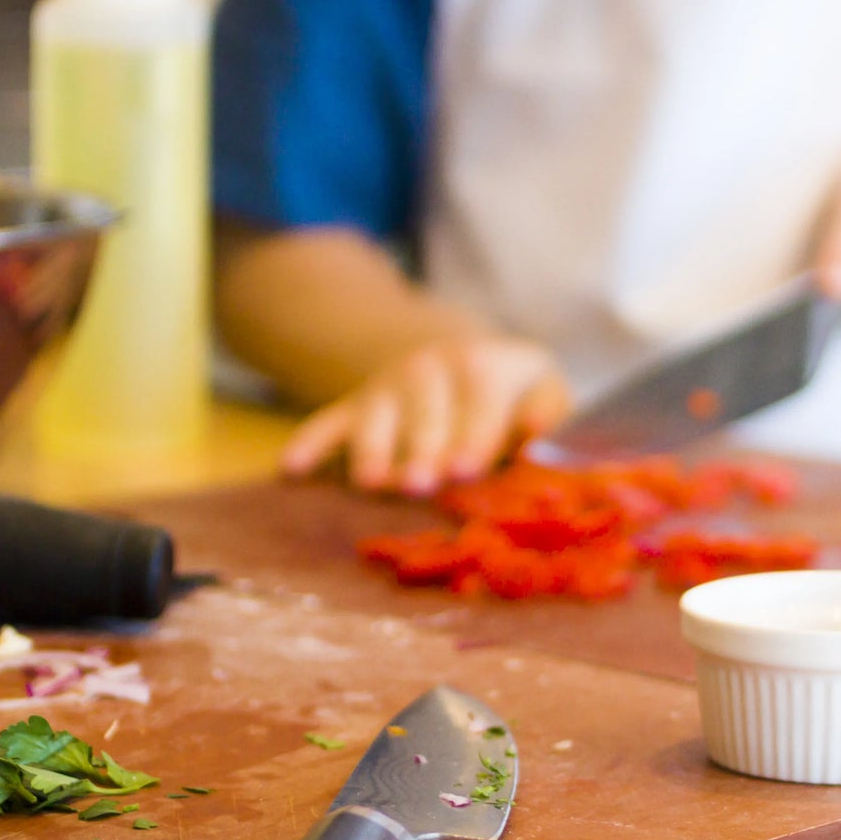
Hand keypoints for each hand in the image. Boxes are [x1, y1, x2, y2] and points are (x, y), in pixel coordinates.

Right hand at [279, 337, 571, 495]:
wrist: (456, 356)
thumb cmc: (513, 393)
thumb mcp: (543, 388)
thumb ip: (551, 414)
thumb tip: (547, 433)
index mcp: (484, 364)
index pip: (481, 398)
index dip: (475, 433)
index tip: (467, 467)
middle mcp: (430, 368)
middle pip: (424, 413)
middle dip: (421, 449)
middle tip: (420, 483)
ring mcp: (386, 387)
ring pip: (374, 419)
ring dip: (371, 450)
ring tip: (370, 483)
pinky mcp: (354, 405)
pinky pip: (326, 423)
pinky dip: (309, 445)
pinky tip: (289, 471)